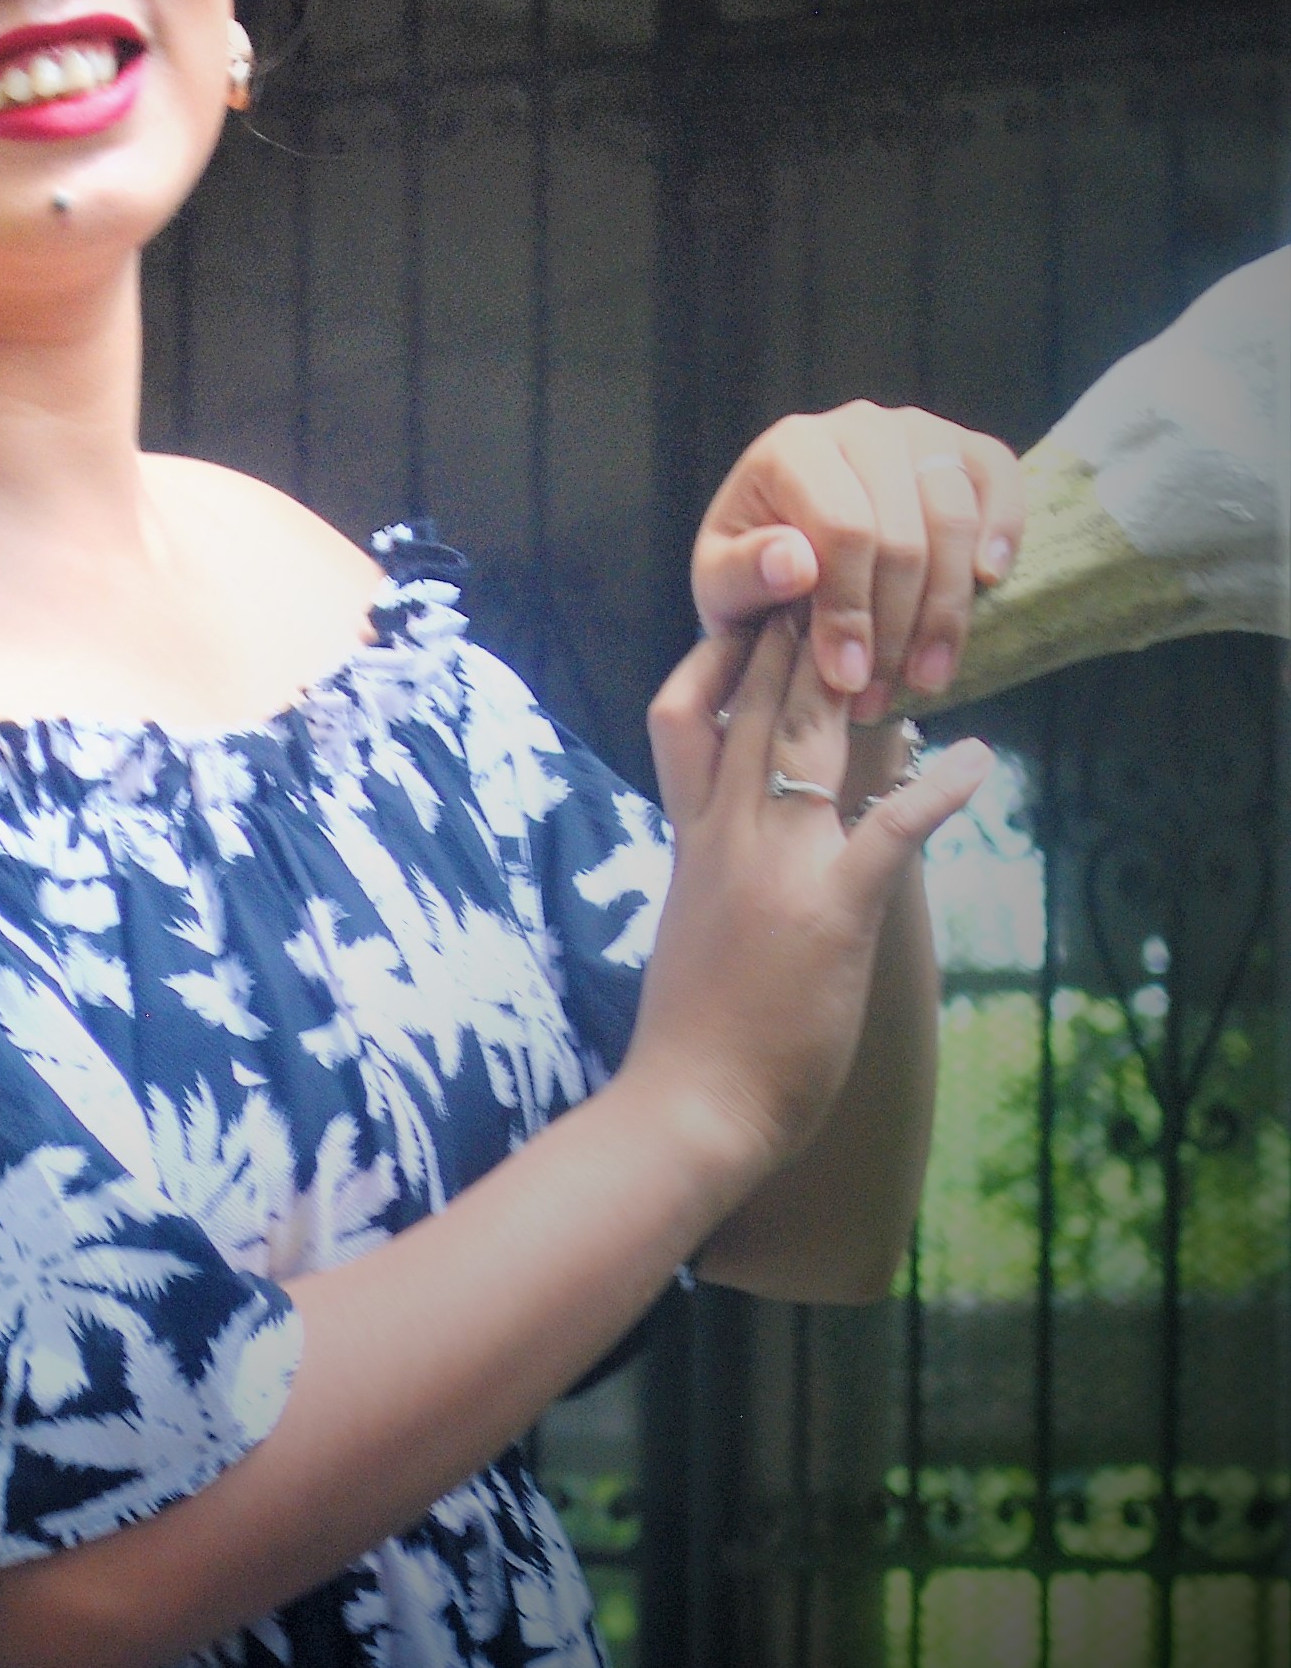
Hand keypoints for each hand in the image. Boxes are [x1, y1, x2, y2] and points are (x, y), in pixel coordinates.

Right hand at [629, 614, 990, 1183]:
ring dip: (850, 677)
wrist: (688, 1101)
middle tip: (819, 566)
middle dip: (786, 632)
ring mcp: (776, 865)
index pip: (688, 720)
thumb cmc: (692, 1029)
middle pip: (751, 707)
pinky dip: (939, 787)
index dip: (718, 658)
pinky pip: (890, 828)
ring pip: (807, 742)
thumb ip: (714, 867)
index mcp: (690, 837)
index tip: (746, 610)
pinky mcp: (831, 908)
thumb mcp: (692, 923)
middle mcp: (726, 834)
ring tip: (890, 621)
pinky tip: (980, 757)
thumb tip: (737, 834)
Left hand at [691, 403, 1026, 716]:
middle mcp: (860, 426)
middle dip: (894, 628)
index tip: (845, 675)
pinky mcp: (966, 447)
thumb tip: (795, 564)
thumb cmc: (754, 568)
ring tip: (924, 677)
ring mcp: (918, 432)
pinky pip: (1001, 481)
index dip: (849, 609)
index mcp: (792, 448)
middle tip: (878, 694)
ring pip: (954, 521)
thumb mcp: (722, 582)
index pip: (842, 529)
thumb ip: (743, 573)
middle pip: (903, 535)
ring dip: (946, 612)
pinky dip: (1004, 531)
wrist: (795, 547)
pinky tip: (989, 585)